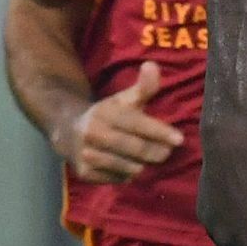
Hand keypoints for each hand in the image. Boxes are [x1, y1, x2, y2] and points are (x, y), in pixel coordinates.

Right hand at [53, 60, 183, 183]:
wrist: (67, 131)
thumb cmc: (107, 115)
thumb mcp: (123, 100)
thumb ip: (143, 87)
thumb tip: (152, 65)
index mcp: (105, 113)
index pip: (137, 124)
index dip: (160, 132)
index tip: (179, 139)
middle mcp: (94, 134)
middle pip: (136, 149)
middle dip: (157, 152)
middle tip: (167, 153)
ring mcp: (88, 155)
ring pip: (129, 168)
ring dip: (142, 165)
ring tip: (147, 159)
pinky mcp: (85, 173)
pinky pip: (118, 180)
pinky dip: (127, 175)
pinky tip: (128, 167)